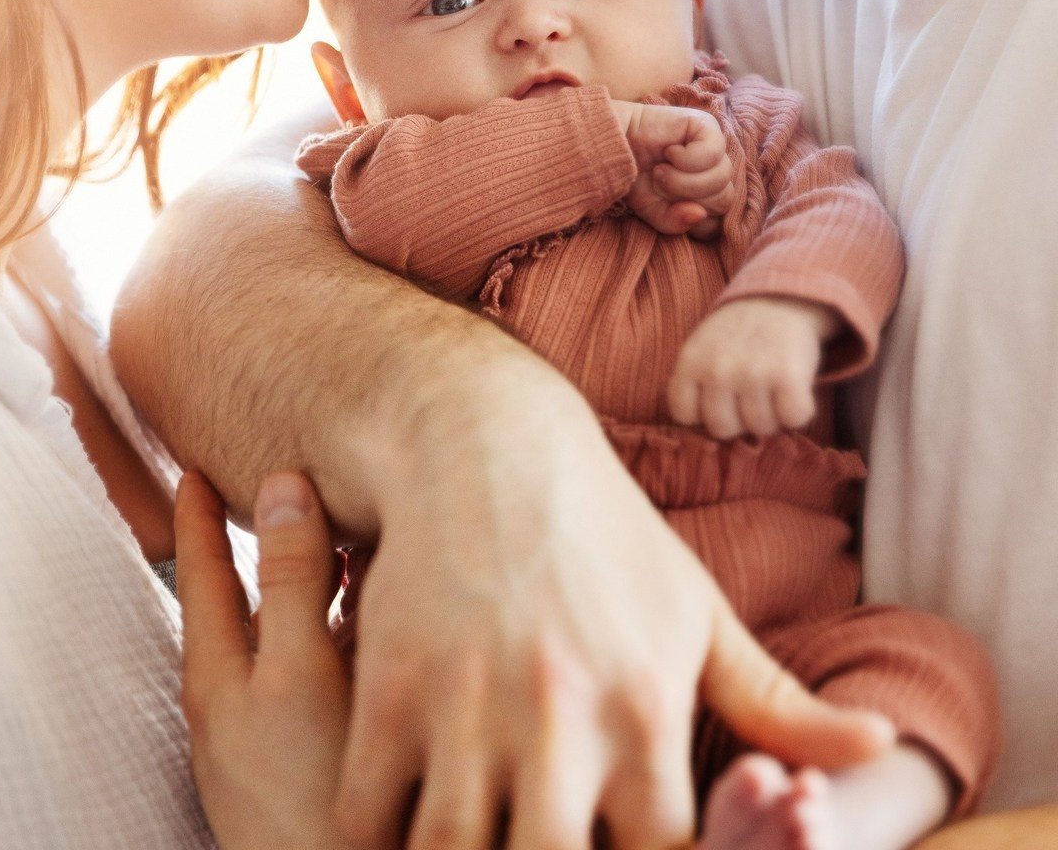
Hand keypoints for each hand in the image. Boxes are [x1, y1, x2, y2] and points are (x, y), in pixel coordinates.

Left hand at [176, 469, 349, 849]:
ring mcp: (274, 735)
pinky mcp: (311, 760)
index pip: (201, 569)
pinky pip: (319, 669)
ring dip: (310, 584)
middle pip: (246, 598)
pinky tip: (374, 627)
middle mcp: (239, 701)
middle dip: (260, 542)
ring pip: (289, 634)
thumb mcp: (298, 673)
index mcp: (218, 674)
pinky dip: (338, 630)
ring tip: (344, 542)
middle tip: (282, 489)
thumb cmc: (313, 795)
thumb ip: (289, 581)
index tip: (195, 466)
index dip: (198, 513)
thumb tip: (278, 485)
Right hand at [332, 377, 893, 849]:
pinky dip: (375, 834)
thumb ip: (780, 700)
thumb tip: (885, 747)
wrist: (485, 441)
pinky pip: (365, 813)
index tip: (608, 845)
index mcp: (646, 703)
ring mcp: (468, 702)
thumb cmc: (602, 531)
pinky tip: (396, 819)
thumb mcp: (695, 607)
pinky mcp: (390, 685)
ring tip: (474, 840)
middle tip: (533, 848)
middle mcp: (562, 713)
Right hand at [611, 101, 734, 238]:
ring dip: (683, 180)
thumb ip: (676, 223)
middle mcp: (715, 171)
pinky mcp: (707, 126)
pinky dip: (687, 159)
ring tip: (660, 170)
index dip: (696, 222)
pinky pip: (714, 153)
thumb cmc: (634, 178)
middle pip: (724, 200)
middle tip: (659, 183)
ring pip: (720, 178)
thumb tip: (700, 213)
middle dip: (687, 198)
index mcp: (707, 194)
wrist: (612, 145)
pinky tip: (670, 152)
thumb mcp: (652, 212)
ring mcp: (715, 148)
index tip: (670, 209)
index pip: (721, 219)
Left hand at [667, 297, 840, 437]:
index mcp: (690, 362)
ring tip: (770, 388)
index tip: (717, 397)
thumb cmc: (737, 335)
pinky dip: (798, 411)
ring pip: (761, 428)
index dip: (703, 413)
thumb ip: (694, 385)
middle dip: (738, 419)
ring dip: (771, 415)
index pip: (684, 415)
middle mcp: (717, 369)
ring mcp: (752, 373)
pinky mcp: (787, 376)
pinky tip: (792, 390)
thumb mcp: (701, 348)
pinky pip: (794, 419)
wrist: (779, 299)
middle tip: (748, 396)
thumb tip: (703, 434)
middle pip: (723, 429)